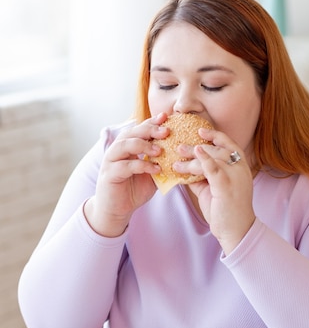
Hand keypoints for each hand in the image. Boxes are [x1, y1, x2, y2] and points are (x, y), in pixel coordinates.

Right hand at [84, 113, 168, 236]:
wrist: (117, 210)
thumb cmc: (134, 190)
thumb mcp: (152, 174)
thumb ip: (161, 163)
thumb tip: (181, 154)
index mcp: (127, 147)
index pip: (139, 129)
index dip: (152, 122)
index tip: (166, 117)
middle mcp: (117, 151)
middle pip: (131, 133)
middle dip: (149, 130)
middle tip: (166, 131)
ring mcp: (111, 162)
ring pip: (124, 145)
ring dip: (143, 145)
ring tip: (160, 150)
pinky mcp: (109, 175)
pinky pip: (125, 166)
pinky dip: (141, 166)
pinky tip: (155, 169)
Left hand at [175, 127, 255, 253]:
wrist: (236, 231)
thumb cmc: (225, 211)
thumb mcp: (213, 189)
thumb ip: (202, 177)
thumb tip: (185, 168)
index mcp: (240, 168)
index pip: (229, 145)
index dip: (215, 136)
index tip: (200, 131)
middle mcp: (240, 169)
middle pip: (218, 150)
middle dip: (198, 146)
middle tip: (179, 146)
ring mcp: (235, 177)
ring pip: (213, 158)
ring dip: (193, 156)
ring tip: (177, 156)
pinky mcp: (226, 186)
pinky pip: (214, 168)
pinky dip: (204, 159)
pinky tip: (195, 154)